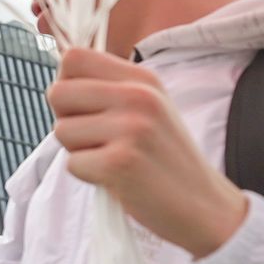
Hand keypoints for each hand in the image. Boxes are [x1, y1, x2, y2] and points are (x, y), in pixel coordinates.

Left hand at [49, 47, 248, 257]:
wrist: (205, 206)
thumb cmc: (165, 158)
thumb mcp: (148, 108)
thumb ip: (108, 89)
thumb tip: (58, 79)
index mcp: (142, 78)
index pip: (74, 57)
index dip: (66, 82)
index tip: (83, 106)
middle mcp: (138, 96)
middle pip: (58, 92)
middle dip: (67, 119)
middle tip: (98, 139)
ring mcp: (131, 128)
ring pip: (61, 130)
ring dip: (78, 151)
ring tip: (113, 158)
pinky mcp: (120, 162)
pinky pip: (72, 164)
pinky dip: (88, 176)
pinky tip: (118, 178)